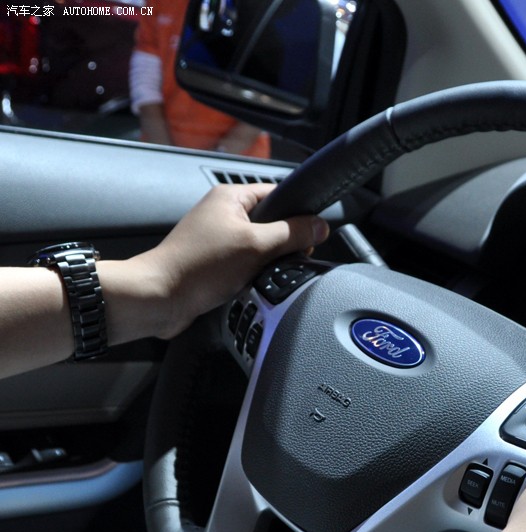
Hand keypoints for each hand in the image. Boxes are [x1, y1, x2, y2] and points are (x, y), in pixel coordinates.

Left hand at [130, 183, 328, 338]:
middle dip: (282, 244)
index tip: (308, 236)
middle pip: (272, 223)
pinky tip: (248, 284)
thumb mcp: (257, 246)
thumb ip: (292, 233)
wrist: (160, 298)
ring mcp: (218, 237)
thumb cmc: (198, 266)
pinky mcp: (214, 261)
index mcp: (231, 197)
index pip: (279, 195)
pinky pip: (247, 263)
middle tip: (280, 259)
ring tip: (258, 274)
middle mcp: (223, 213)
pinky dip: (252, 274)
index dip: (297, 215)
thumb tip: (320, 226)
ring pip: (261, 247)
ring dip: (267, 262)